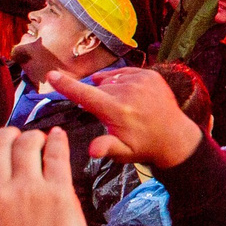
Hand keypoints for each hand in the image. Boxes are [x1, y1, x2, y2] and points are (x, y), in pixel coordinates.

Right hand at [0, 126, 91, 225]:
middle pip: (0, 140)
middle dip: (10, 135)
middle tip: (19, 141)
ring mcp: (29, 192)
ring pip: (29, 141)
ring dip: (35, 138)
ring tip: (41, 144)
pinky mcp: (60, 195)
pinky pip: (57, 153)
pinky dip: (57, 141)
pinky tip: (58, 139)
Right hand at [52, 67, 202, 169]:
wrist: (174, 136)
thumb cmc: (143, 146)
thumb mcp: (123, 152)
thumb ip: (106, 147)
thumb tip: (92, 150)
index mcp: (118, 110)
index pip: (85, 95)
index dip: (67, 85)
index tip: (51, 75)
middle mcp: (128, 91)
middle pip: (97, 88)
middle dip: (97, 98)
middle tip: (111, 116)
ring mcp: (140, 80)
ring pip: (110, 80)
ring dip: (109, 90)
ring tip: (121, 106)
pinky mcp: (149, 74)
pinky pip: (124, 73)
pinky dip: (120, 81)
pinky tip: (125, 94)